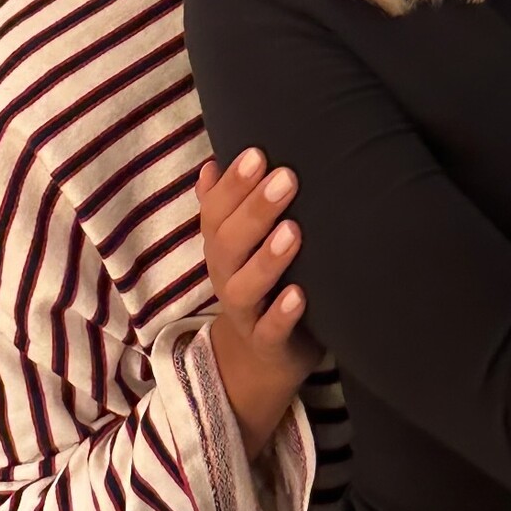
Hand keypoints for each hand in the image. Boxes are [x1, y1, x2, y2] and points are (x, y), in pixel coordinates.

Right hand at [198, 149, 322, 459]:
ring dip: (268, 259)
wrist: (261, 357)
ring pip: (245, 287)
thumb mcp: (240, 243)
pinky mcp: (268, 344)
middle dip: (255, 210)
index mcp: (220, 246)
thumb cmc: (260, 280)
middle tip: (286, 177)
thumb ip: (225, 205)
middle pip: (229, 243)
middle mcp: (226, 276)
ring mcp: (245, 312)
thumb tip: (211, 163)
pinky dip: (282, 315)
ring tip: (293, 230)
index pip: (216, 212)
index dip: (233, 184)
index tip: (258, 153)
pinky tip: (300, 294)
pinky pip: (269, 332)